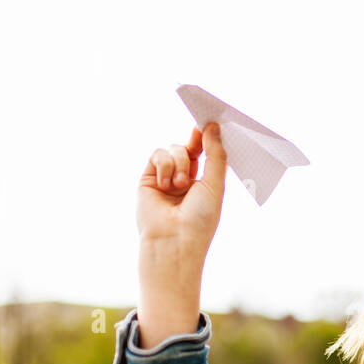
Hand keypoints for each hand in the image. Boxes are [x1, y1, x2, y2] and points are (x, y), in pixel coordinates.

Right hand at [137, 122, 225, 251]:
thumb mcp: (215, 184)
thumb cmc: (199, 219)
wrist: (174, 241)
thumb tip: (212, 127)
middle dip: (194, 144)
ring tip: (180, 186)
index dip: (207, 138)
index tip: (210, 122)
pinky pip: (157, 155)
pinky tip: (166, 184)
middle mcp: (184, 180)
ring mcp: (165, 179)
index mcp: (203, 183)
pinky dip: (165, 165)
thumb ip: (215, 154)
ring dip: (179, 163)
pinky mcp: (148, 179)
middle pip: (187, 148)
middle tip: (198, 139)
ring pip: (173, 150)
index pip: (204, 154)